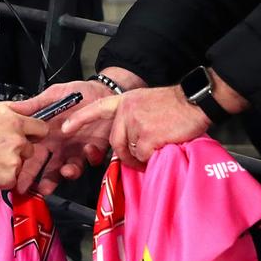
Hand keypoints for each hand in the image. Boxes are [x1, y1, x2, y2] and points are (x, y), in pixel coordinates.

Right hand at [0, 101, 47, 194]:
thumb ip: (10, 107)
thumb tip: (26, 105)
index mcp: (14, 122)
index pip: (41, 127)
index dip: (34, 132)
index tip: (30, 134)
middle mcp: (18, 141)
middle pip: (30, 147)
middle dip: (20, 149)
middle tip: (1, 148)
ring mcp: (14, 160)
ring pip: (20, 163)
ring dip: (10, 163)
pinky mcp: (9, 177)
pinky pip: (12, 178)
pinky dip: (3, 177)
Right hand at [9, 79, 117, 194]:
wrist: (104, 91)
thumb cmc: (79, 92)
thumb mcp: (55, 94)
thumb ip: (37, 103)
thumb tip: (16, 110)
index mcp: (48, 136)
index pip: (33, 155)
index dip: (25, 168)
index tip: (18, 177)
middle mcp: (61, 146)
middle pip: (48, 168)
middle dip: (41, 180)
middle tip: (35, 190)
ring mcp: (77, 150)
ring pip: (69, 168)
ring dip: (66, 174)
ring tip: (65, 172)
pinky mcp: (94, 150)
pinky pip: (91, 159)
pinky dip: (90, 157)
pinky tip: (88, 149)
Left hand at [64, 85, 210, 168]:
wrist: (195, 101)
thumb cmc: (175, 105)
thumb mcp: (146, 102)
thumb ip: (132, 117)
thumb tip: (127, 140)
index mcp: (125, 101)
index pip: (97, 109)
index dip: (80, 119)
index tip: (65, 128)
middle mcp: (126, 112)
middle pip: (116, 142)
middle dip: (125, 155)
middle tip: (138, 159)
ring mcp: (135, 125)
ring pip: (130, 152)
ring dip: (142, 156)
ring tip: (158, 148)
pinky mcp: (146, 138)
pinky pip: (143, 157)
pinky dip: (152, 158)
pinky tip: (163, 148)